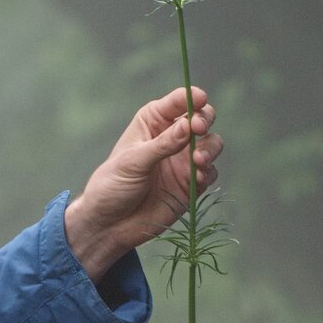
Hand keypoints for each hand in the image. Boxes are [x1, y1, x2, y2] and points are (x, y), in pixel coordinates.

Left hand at [64, 87, 220, 281]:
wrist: (110, 225)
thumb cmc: (113, 186)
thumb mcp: (133, 162)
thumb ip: (162, 145)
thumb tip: (189, 125)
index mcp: (153, 122)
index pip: (178, 101)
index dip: (192, 97)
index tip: (198, 101)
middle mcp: (172, 137)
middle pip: (202, 118)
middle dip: (205, 120)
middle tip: (198, 130)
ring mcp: (184, 160)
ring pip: (212, 144)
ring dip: (210, 148)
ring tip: (197, 160)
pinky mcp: (192, 183)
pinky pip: (210, 172)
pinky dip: (208, 172)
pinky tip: (197, 178)